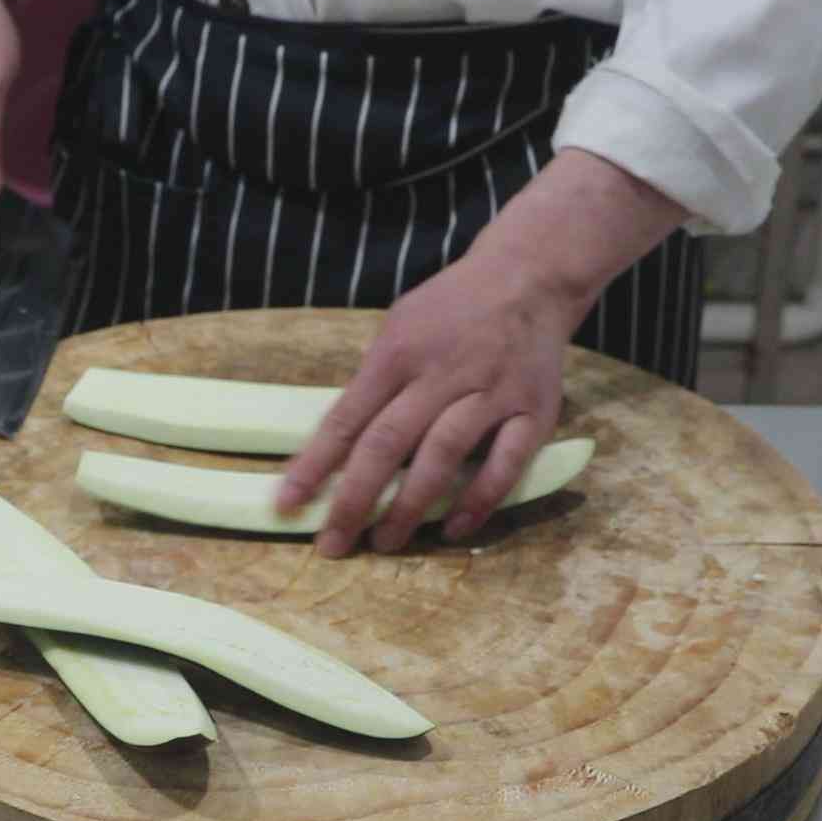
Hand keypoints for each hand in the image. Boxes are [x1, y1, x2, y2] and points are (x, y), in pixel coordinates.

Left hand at [279, 247, 578, 556]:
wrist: (529, 275)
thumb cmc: (451, 308)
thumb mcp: (399, 327)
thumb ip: (374, 381)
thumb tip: (337, 442)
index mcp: (398, 353)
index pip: (346, 419)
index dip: (314, 466)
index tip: (287, 504)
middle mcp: (442, 373)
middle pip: (387, 444)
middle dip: (354, 500)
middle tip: (332, 545)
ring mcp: (490, 391)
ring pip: (442, 457)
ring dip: (410, 507)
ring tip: (384, 543)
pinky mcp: (534, 409)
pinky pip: (507, 464)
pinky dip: (479, 500)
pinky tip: (454, 528)